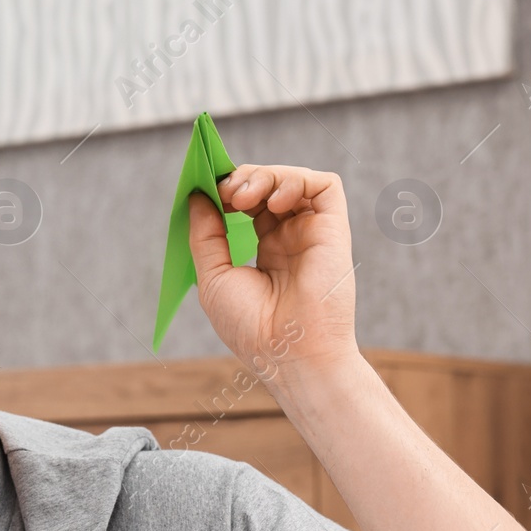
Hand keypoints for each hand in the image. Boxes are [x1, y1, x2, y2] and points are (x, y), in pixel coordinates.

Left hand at [186, 164, 360, 384]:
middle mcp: (292, 238)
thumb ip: (206, 235)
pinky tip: (273, 201)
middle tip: (224, 193)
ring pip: (293, 180)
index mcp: (266, 251)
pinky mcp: (333, 229)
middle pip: (268, 186)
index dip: (228, 190)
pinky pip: (324, 186)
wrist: (288, 354)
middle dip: (242, 179)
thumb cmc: (251, 327)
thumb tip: (197, 196)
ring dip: (264, 176)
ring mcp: (313, 233)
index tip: (207, 189)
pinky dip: (296, 180)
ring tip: (242, 198)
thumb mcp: (214, 277)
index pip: (249, 205)